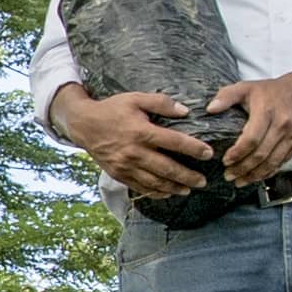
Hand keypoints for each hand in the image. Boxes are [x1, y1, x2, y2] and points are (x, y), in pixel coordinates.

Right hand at [56, 85, 223, 196]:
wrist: (83, 124)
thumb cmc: (112, 109)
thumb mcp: (135, 98)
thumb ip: (161, 103)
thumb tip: (185, 111)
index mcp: (141, 132)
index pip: (174, 142)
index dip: (193, 148)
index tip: (208, 153)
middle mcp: (134, 152)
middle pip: (167, 168)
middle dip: (187, 176)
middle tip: (203, 181)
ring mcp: (126, 166)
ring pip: (155, 182)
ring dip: (174, 188)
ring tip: (188, 190)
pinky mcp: (119, 174)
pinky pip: (140, 187)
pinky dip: (155, 192)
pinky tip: (167, 193)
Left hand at [204, 75, 291, 180]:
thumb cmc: (271, 91)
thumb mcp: (247, 87)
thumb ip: (226, 96)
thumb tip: (210, 109)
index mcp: (267, 111)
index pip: (252, 139)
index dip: (238, 153)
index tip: (225, 161)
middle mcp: (282, 124)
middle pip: (262, 154)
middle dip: (243, 168)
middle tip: (229, 176)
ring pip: (273, 162)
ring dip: (255, 175)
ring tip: (239, 181)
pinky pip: (282, 162)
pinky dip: (268, 172)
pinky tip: (255, 176)